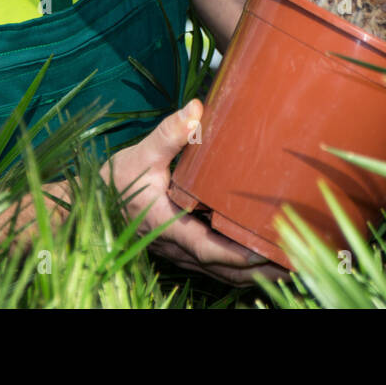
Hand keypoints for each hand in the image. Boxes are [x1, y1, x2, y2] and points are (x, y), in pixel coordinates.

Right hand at [99, 99, 290, 286]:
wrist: (90, 205)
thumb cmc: (116, 181)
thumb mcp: (140, 155)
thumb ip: (168, 134)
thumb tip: (195, 110)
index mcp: (168, 226)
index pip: (208, 248)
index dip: (236, 254)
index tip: (266, 252)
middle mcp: (176, 247)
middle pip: (223, 269)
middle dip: (259, 271)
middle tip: (295, 265)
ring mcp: (179, 252)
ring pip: (221, 272)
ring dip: (254, 274)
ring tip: (290, 269)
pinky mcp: (182, 249)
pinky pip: (214, 267)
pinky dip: (239, 270)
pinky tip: (262, 264)